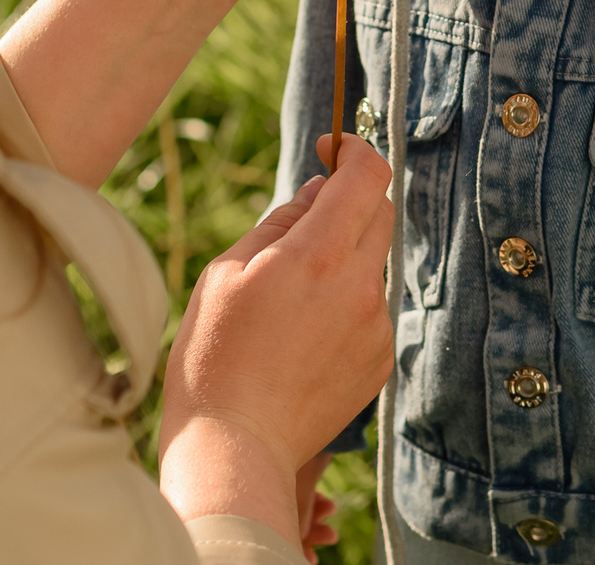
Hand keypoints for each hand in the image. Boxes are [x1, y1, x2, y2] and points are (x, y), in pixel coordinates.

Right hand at [158, 135, 395, 538]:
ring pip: (373, 262)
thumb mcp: (226, 273)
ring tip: (291, 298)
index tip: (332, 148)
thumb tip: (318, 193)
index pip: (367, 175)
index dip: (354, 150)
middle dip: (350, 201)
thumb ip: (279, 223)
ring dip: (345, 257)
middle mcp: (358, 286)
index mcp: (317, 255)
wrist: (235, 446)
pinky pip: (371, 308)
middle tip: (305, 221)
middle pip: (380, 212)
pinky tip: (303, 336)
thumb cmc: (214, 357)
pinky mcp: (379, 358)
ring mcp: (375, 325)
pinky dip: (347, 302)